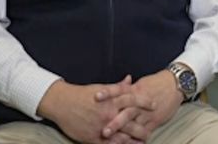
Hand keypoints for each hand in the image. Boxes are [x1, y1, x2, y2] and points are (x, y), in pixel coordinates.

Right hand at [37, 76, 153, 143]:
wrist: (62, 103)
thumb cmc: (83, 94)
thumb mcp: (102, 88)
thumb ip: (118, 87)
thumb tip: (130, 79)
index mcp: (112, 100)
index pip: (134, 100)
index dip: (146, 102)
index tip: (155, 105)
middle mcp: (109, 114)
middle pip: (131, 122)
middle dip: (143, 128)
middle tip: (151, 130)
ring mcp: (102, 127)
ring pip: (122, 137)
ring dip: (133, 140)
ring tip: (142, 142)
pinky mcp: (93, 138)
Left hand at [98, 70, 182, 140]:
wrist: (176, 84)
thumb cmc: (158, 83)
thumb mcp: (141, 83)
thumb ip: (126, 88)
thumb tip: (113, 90)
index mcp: (136, 91)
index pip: (119, 90)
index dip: (108, 93)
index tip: (96, 96)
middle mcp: (141, 103)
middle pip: (127, 113)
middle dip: (116, 123)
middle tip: (104, 130)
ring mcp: (148, 113)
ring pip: (135, 125)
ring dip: (124, 134)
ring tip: (114, 141)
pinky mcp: (154, 121)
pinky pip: (145, 132)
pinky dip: (137, 139)